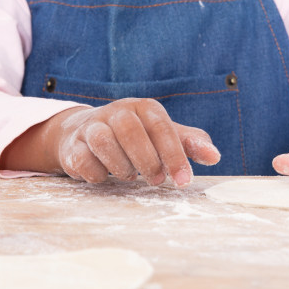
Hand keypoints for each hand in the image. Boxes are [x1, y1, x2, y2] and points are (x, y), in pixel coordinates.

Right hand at [1, 99, 220, 184]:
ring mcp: (92, 126)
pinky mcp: (73, 146)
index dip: (174, 155)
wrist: (89, 133)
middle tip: (155, 180)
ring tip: (129, 176)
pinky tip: (105, 177)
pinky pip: (83, 159)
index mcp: (144, 108)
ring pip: (103, 141)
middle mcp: (117, 112)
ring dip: (121, 166)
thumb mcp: (167, 136)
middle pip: (130, 130)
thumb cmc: (138, 137)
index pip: (161, 127)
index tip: (183, 181)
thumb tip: (214, 156)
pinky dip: (97, 173)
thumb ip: (191, 143)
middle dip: (146, 160)